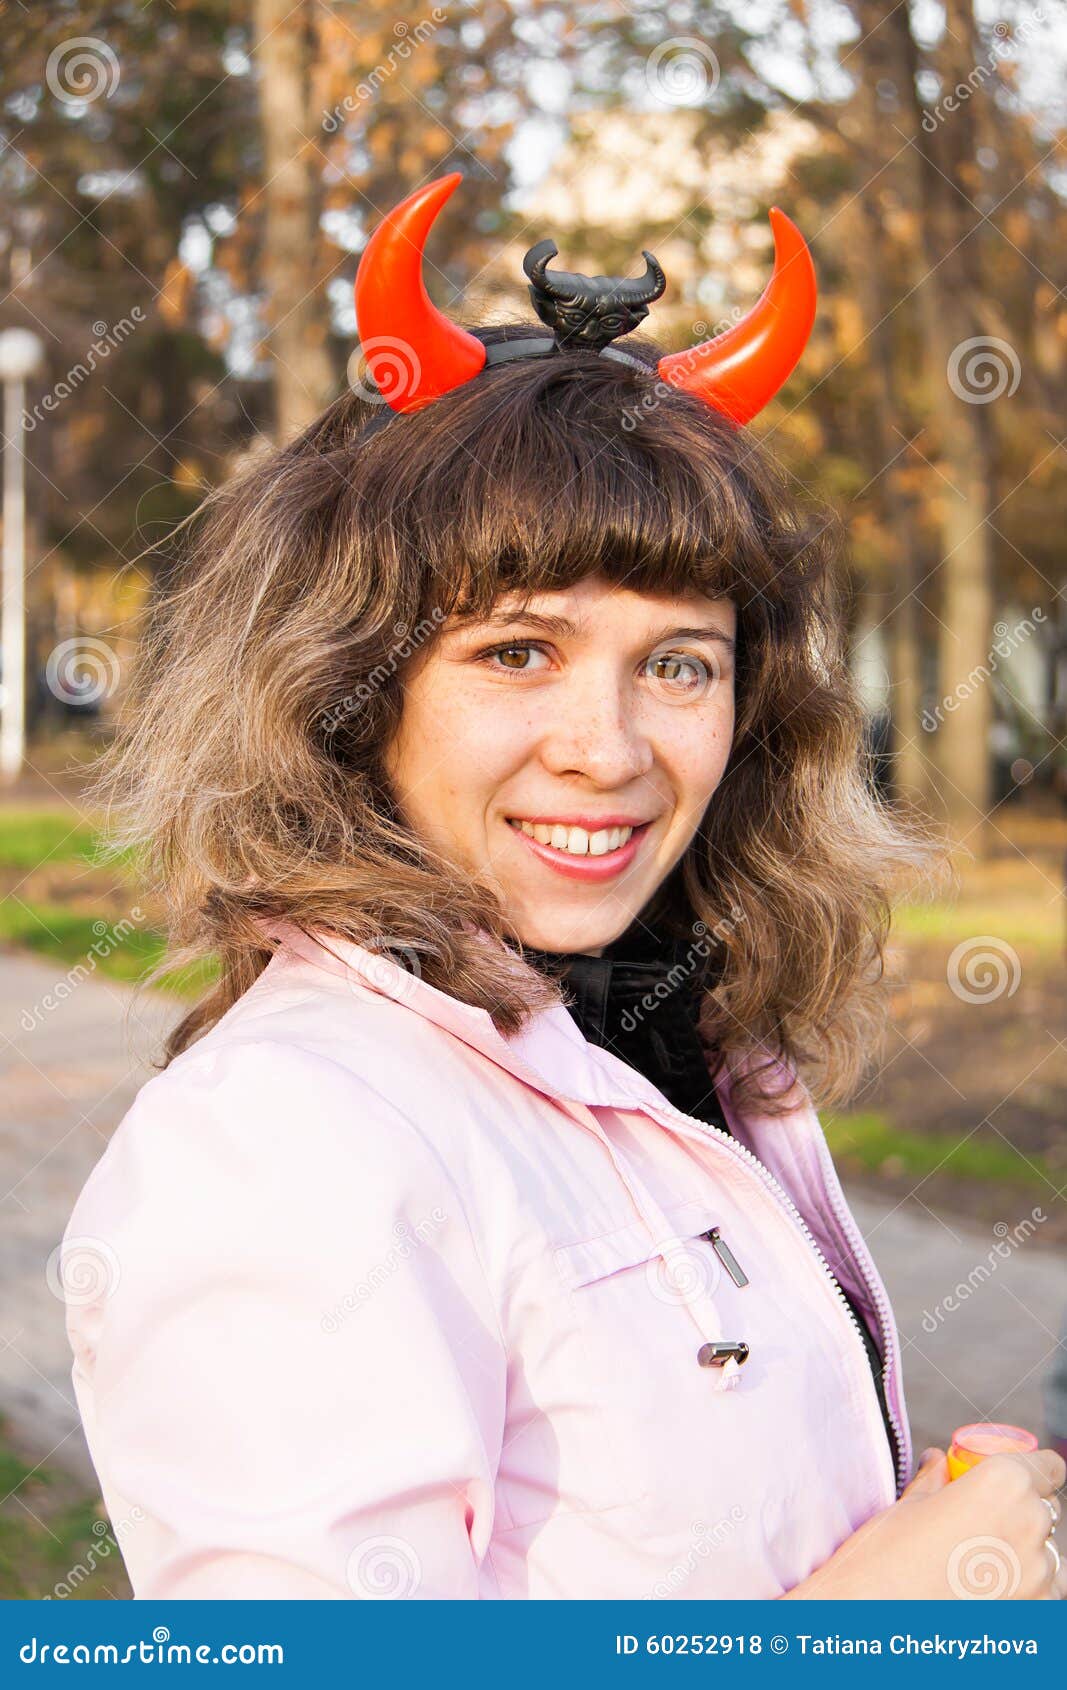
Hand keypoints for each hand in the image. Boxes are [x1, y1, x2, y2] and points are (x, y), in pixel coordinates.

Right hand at [782, 1444, 1065, 1599]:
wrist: (870, 1619)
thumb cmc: (884, 1556)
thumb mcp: (909, 1505)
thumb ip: (936, 1480)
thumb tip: (939, 1462)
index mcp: (1003, 1483)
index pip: (1049, 1467)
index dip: (1033, 1471)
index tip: (1018, 1479)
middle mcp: (1030, 1524)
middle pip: (1046, 1509)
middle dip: (1021, 1511)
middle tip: (985, 1523)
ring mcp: (1039, 1575)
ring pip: (1047, 1553)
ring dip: (1023, 1551)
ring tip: (978, 1563)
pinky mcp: (1037, 1614)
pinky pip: (1044, 1590)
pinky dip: (1025, 1587)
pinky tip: (986, 1592)